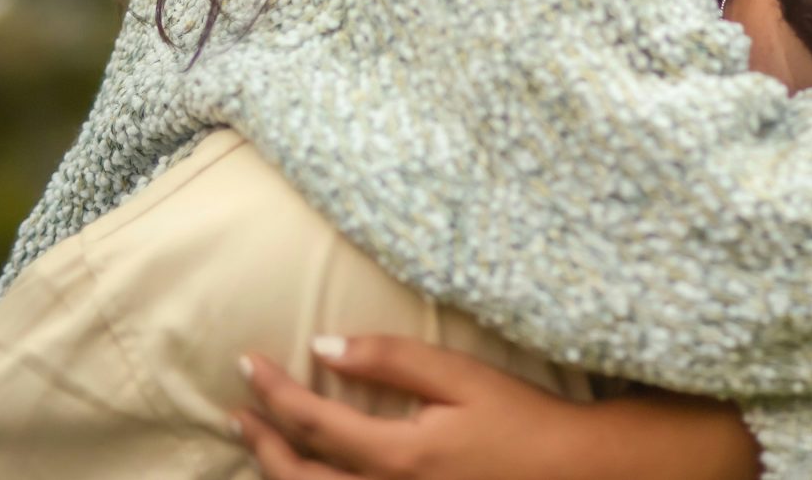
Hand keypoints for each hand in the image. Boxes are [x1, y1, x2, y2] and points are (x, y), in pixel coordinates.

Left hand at [236, 337, 757, 479]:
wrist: (572, 472)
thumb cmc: (523, 420)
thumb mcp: (462, 378)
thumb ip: (392, 360)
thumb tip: (325, 345)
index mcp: (397, 455)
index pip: (312, 421)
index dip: (273, 391)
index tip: (246, 361)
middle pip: (297, 476)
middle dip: (260, 440)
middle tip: (239, 407)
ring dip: (278, 470)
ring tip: (259, 441)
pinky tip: (309, 472)